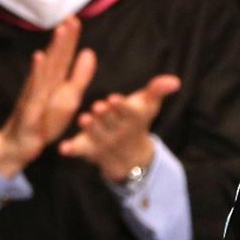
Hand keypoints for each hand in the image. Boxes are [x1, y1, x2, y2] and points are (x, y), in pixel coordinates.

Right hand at [0, 16, 96, 177]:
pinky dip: (37, 73)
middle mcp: (43, 83)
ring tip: (60, 31)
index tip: (77, 18)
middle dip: (64, 38)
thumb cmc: (43, 120)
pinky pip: (36, 89)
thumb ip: (79, 77)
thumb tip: (89, 52)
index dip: (71, 39)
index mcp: (54, 80)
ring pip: (46, 69)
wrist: (20, 143)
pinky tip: (39, 58)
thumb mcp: (68, 98)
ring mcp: (35, 94)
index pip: (64, 56)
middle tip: (72, 17)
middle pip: (56, 58)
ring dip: (53, 49)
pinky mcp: (31, 107)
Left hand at [59, 74, 180, 182]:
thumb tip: (176, 81)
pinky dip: (72, 150)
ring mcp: (102, 142)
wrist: (130, 158)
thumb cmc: (137, 122)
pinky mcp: (88, 150)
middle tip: (98, 107)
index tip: (114, 99)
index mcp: (130, 118)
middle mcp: (116, 131)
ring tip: (83, 119)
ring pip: (95, 135)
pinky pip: (80, 151)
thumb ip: (157, 90)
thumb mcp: (149, 106)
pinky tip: (63, 149)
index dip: (121, 107)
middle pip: (110, 122)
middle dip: (104, 116)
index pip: (127, 112)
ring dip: (89, 129)